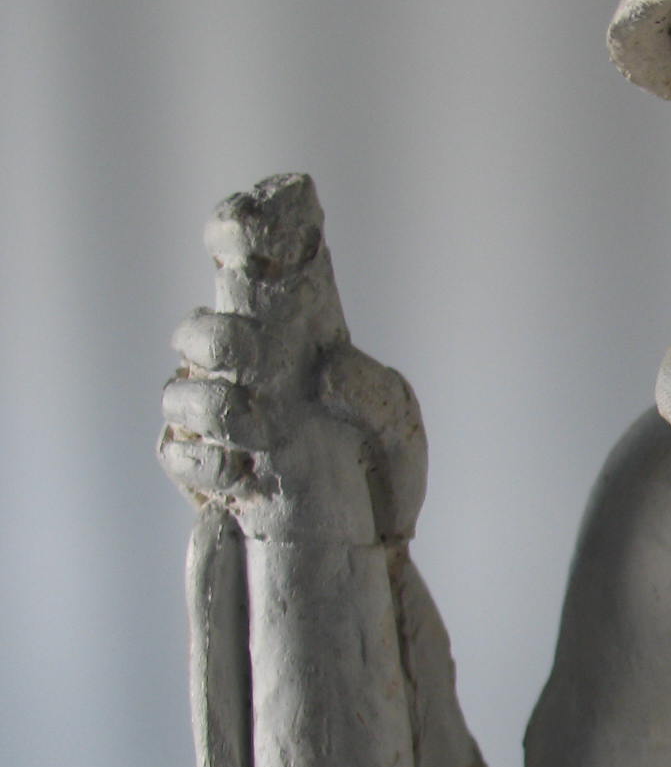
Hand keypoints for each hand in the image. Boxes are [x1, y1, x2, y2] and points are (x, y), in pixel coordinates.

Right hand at [159, 174, 424, 543]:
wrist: (369, 546)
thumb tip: (322, 374)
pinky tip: (243, 476)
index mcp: (294, 338)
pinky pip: (176, 451)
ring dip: (210, 402)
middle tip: (253, 352)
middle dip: (217, 335)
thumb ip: (371, 391)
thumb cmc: (383, 471)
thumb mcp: (399, 424)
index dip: (236, 232)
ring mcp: (217, 417)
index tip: (243, 220)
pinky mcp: (201, 469)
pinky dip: (204, 461)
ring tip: (259, 426)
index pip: (250, 268)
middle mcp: (246, 369)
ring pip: (178, 389)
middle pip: (199, 328)